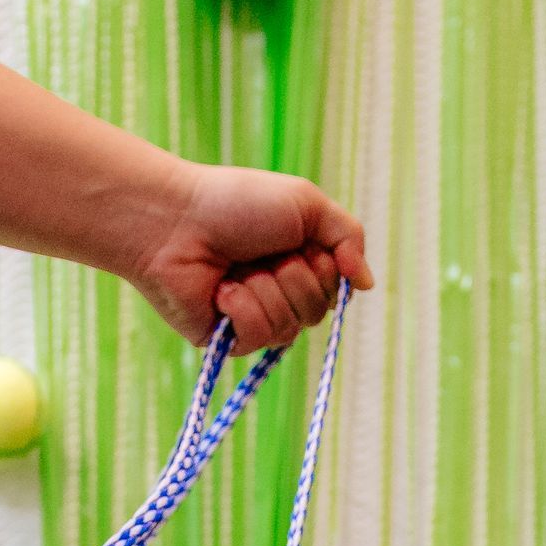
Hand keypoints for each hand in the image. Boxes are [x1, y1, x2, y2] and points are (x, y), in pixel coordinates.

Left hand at [125, 161, 373, 351]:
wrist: (177, 221)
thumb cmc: (237, 204)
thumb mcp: (307, 204)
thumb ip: (348, 237)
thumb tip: (367, 284)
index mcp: (300, 262)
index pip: (336, 288)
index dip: (325, 267)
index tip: (301, 242)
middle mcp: (280, 294)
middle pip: (317, 311)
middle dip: (295, 277)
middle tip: (266, 253)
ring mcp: (254, 321)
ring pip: (290, 327)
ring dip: (266, 290)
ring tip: (238, 269)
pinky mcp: (228, 341)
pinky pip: (259, 337)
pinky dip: (244, 308)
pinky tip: (222, 290)